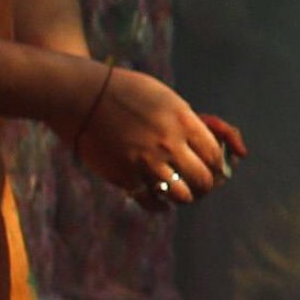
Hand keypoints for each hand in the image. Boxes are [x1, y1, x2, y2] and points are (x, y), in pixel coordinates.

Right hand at [68, 67, 242, 206]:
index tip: (214, 171)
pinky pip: (151, 201)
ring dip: (184, 198)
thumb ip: (188, 120)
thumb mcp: (165, 97)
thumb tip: (213, 141)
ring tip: (182, 195)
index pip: (215, 155)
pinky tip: (161, 203)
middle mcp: (169, 143)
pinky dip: (160, 206)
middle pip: (203, 179)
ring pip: (181, 195)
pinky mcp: (125, 176)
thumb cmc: (126, 92)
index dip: (218, 168)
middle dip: (205, 187)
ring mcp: (147, 162)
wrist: (81, 96)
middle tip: (202, 187)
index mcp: (183, 120)